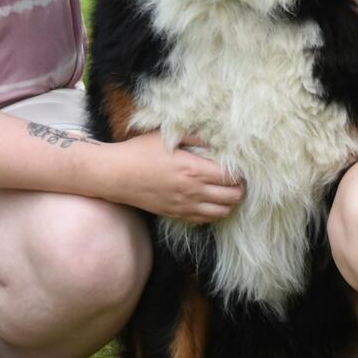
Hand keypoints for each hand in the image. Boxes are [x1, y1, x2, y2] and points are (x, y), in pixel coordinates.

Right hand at [101, 131, 243, 223]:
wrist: (117, 175)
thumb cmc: (140, 152)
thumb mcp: (169, 136)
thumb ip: (196, 138)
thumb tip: (216, 140)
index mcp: (194, 169)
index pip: (231, 177)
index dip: (240, 173)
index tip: (239, 167)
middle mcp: (193, 191)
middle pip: (232, 197)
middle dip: (239, 189)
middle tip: (237, 180)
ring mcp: (185, 206)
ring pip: (222, 213)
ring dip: (229, 203)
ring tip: (226, 192)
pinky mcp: (176, 214)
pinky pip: (204, 220)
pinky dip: (213, 213)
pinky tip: (210, 202)